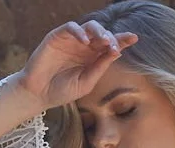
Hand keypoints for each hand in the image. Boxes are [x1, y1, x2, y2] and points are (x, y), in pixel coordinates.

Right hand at [18, 21, 139, 108]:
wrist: (39, 94)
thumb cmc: (62, 91)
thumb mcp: (86, 83)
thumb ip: (100, 68)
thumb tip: (116, 52)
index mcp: (93, 58)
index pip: (110, 46)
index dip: (122, 40)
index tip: (134, 38)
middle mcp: (84, 47)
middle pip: (102, 34)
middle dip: (111, 37)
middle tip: (114, 46)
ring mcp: (71, 40)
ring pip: (89, 27)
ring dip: (99, 31)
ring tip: (104, 41)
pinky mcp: (58, 36)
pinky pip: (71, 27)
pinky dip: (79, 31)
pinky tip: (85, 41)